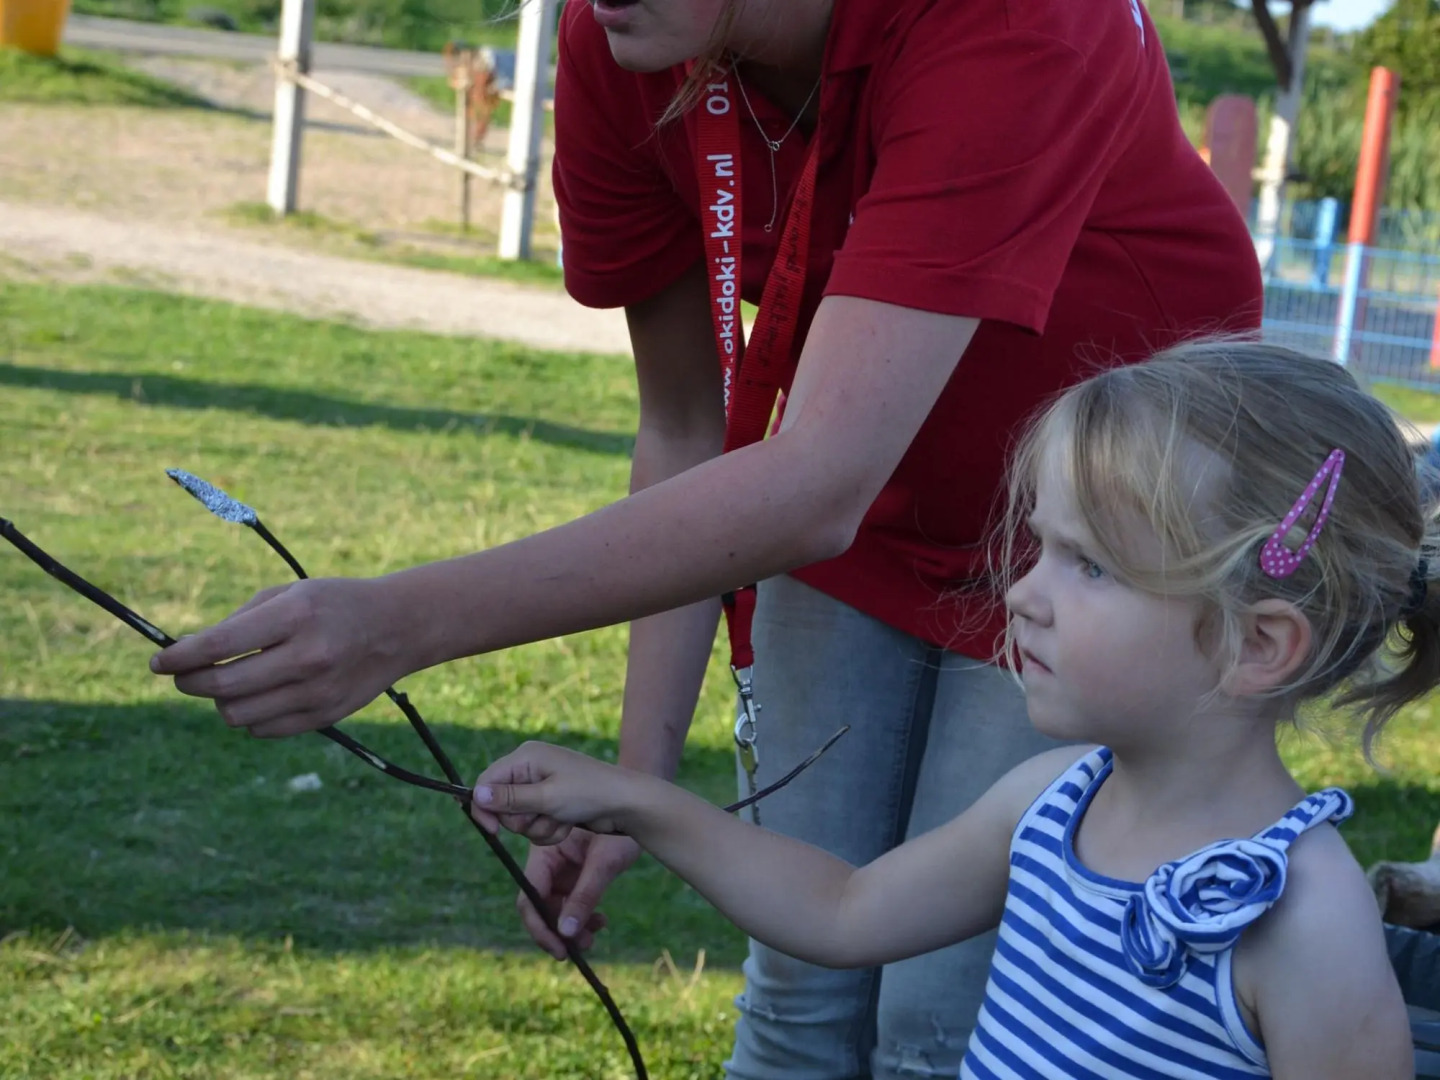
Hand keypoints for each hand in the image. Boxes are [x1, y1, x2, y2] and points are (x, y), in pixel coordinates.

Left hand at [148, 577, 410, 737]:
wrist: (398, 627)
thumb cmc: (334, 604)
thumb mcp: (290, 595)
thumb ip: (240, 622)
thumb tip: (187, 653)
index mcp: (296, 616)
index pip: (220, 645)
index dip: (180, 657)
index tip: (159, 662)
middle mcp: (308, 656)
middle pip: (223, 686)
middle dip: (190, 682)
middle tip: (182, 674)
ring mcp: (318, 691)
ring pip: (239, 715)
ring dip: (221, 701)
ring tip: (227, 683)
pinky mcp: (326, 716)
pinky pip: (264, 730)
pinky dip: (250, 716)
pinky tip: (259, 695)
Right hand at [470, 741, 638, 840]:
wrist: (626, 803)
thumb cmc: (589, 793)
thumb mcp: (547, 797)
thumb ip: (510, 798)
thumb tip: (476, 795)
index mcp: (526, 757)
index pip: (487, 781)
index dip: (485, 807)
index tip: (493, 831)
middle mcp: (531, 769)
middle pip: (501, 805)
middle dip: (521, 820)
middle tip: (545, 816)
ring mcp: (542, 787)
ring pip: (520, 820)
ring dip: (539, 827)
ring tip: (562, 819)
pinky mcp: (551, 803)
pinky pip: (536, 825)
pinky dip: (550, 830)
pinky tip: (568, 824)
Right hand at [515, 831, 639, 958]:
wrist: (639, 807)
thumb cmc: (621, 826)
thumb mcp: (604, 861)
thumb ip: (584, 896)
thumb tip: (566, 934)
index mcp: (544, 852)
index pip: (529, 897)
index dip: (540, 927)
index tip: (560, 950)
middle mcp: (548, 862)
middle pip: (541, 906)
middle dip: (558, 930)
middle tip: (582, 947)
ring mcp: (562, 869)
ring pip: (557, 908)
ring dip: (572, 927)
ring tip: (594, 936)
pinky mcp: (577, 873)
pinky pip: (572, 902)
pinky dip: (583, 915)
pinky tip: (601, 921)